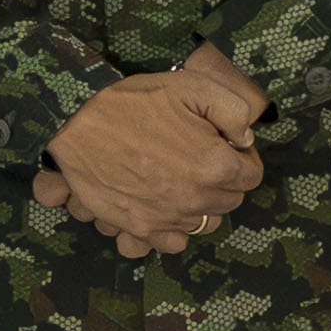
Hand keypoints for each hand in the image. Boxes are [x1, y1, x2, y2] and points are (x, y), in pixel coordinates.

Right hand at [43, 62, 268, 255]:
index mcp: (215, 165)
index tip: (226, 144)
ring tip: (181, 181)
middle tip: (201, 157)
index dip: (242, 157)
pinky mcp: (139, 227)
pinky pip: (170, 244)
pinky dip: (173, 231)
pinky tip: (165, 208)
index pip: (252, 175)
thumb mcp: (193, 86)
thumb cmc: (134, 101)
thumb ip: (233, 111)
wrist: (78, 121)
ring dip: (200, 205)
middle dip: (223, 181)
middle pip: (229, 202)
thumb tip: (246, 138)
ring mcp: (166, 217)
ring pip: (203, 224)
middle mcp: (195, 199)